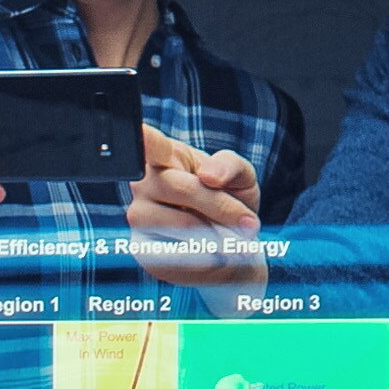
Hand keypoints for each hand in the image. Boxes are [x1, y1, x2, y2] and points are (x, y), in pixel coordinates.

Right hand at [128, 127, 261, 286]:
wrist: (230, 248)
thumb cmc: (231, 202)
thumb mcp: (242, 178)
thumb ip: (231, 167)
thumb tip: (208, 176)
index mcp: (168, 156)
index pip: (151, 144)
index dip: (145, 138)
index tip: (142, 130)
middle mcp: (144, 183)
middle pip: (185, 190)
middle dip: (223, 208)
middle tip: (249, 223)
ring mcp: (139, 216)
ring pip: (183, 225)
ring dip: (217, 236)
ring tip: (229, 239)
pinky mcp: (143, 250)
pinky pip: (178, 255)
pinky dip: (206, 258)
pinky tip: (212, 254)